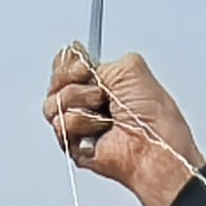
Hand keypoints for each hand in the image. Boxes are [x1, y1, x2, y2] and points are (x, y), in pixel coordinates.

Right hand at [44, 44, 201, 205]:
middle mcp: (86, 101)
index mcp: (99, 80)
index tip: (87, 68)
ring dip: (81, 103)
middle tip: (100, 93)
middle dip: (74, 81)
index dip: (70, 62)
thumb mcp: (130, 67)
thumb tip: (80, 62)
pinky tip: (100, 131)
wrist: (151, 146)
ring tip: (105, 116)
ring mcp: (77, 123)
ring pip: (53, 103)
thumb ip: (100, 59)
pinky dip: (82, 124)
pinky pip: (60, 125)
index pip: (65, 62)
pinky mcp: (72, 144)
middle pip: (55, 82)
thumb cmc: (152, 116)